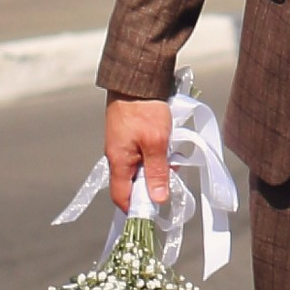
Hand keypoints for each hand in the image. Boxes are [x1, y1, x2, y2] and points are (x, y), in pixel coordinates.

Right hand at [102, 97, 175, 215]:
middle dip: (152, 184)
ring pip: (140, 167)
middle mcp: (116, 156)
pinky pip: (142, 153)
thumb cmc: (145, 109)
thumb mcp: (157, 143)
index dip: (137, 208)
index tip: (155, 212)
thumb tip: (158, 200)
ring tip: (172, 156)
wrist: (137, 77)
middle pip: (132, 183)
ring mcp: (123, 145)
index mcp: (118, 161)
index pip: (122, 197)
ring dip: (156, 167)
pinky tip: (169, 146)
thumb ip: (157, 172)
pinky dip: (155, 154)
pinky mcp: (130, 134)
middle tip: (171, 177)